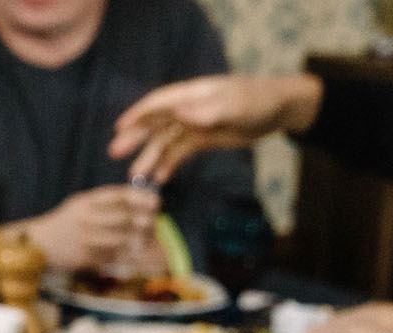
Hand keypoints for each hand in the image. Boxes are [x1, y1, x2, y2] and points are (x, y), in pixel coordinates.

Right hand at [28, 185, 161, 272]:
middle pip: (123, 217)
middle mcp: (85, 218)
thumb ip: (104, 202)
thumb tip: (137, 201)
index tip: (156, 202)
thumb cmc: (65, 223)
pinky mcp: (85, 257)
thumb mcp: (80, 204)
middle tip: (151, 223)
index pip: (118, 196)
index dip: (140, 198)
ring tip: (144, 241)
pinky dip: (126, 257)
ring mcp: (85, 239)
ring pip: (121, 239)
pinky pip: (111, 257)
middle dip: (143, 221)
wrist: (39, 245)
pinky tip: (133, 256)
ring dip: (137, 241)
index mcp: (85, 202)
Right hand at [109, 74, 322, 185]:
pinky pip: (180, 152)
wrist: (277, 110)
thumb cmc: (257, 101)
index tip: (119, 127)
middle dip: (136, 138)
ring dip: (150, 157)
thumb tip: (176, 114)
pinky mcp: (202, 139)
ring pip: (166, 142)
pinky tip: (159, 178)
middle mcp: (189, 108)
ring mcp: (194, 124)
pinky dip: (169, 164)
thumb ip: (205, 111)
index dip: (139, 114)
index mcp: (193, 94)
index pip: (159, 102)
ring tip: (135, 176)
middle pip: (156, 123)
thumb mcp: (233, 106)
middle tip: (115, 153)